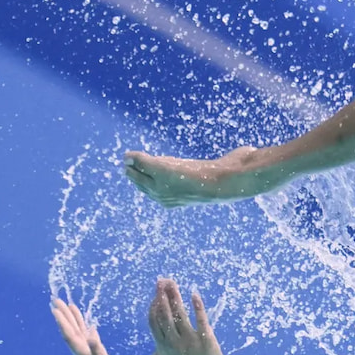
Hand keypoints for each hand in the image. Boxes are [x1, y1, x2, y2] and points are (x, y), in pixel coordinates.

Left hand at [123, 146, 261, 206]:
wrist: (230, 180)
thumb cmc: (194, 178)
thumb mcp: (163, 169)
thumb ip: (144, 162)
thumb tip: (125, 158)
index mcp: (163, 197)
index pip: (142, 181)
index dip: (132, 169)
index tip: (124, 159)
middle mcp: (176, 193)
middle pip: (155, 181)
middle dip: (143, 171)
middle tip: (132, 162)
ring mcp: (192, 183)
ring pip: (171, 176)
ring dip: (162, 169)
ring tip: (155, 164)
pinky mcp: (206, 173)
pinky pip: (188, 169)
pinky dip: (180, 165)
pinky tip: (182, 163)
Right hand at [147, 278, 231, 354]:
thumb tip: (155, 349)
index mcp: (163, 351)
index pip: (153, 324)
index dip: (152, 307)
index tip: (154, 296)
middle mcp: (174, 344)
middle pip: (164, 314)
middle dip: (161, 295)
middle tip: (160, 281)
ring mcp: (190, 342)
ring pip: (179, 314)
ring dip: (174, 296)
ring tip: (171, 283)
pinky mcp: (207, 341)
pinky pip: (200, 319)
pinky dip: (197, 306)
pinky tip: (194, 294)